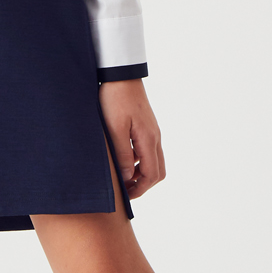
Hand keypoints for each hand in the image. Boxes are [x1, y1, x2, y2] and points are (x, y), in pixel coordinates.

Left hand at [99, 78, 164, 198]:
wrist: (120, 75)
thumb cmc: (114, 99)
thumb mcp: (114, 129)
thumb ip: (121, 154)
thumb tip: (128, 177)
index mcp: (148, 140)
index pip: (151, 175)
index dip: (139, 190)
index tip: (126, 197)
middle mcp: (155, 137)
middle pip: (157, 171)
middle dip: (143, 185)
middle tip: (125, 192)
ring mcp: (152, 131)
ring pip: (154, 161)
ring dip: (141, 174)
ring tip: (122, 179)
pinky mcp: (147, 126)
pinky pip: (148, 150)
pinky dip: (139, 161)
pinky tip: (123, 160)